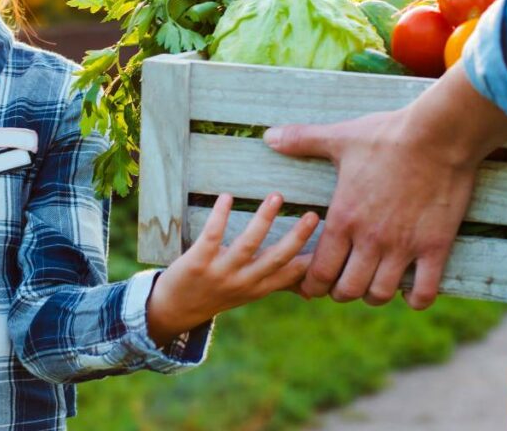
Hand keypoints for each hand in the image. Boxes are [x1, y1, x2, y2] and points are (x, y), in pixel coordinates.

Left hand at [145, 192, 318, 345]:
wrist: (173, 310)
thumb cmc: (214, 294)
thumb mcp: (248, 292)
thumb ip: (275, 282)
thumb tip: (309, 283)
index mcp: (258, 288)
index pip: (292, 274)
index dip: (314, 259)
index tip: (334, 241)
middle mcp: (243, 283)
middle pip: (276, 259)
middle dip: (297, 237)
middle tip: (313, 214)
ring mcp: (220, 273)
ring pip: (248, 245)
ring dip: (263, 220)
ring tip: (276, 197)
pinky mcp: (197, 263)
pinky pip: (212, 235)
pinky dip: (221, 215)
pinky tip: (228, 196)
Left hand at [264, 63, 506, 309]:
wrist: (438, 134)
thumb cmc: (385, 135)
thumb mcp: (338, 137)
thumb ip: (302, 141)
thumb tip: (269, 136)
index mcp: (342, 217)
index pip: (319, 270)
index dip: (312, 284)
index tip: (313, 283)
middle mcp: (370, 238)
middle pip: (348, 290)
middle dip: (341, 292)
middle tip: (342, 285)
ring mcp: (403, 245)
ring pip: (381, 293)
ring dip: (374, 295)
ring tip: (373, 286)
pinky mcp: (435, 246)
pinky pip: (424, 290)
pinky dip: (415, 298)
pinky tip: (409, 290)